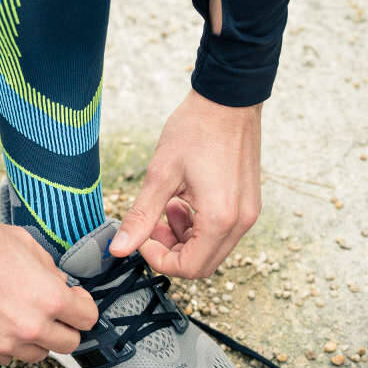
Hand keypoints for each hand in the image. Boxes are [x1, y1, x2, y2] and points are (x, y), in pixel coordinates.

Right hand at [0, 214, 97, 364]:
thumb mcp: (26, 243)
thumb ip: (50, 269)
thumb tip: (58, 284)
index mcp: (49, 299)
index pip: (87, 319)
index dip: (83, 306)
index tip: (75, 300)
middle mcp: (30, 327)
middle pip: (68, 344)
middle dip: (64, 326)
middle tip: (51, 311)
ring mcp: (4, 342)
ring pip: (36, 354)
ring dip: (35, 338)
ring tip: (19, 315)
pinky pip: (4, 355)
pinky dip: (5, 342)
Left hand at [109, 89, 262, 278]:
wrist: (227, 99)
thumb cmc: (195, 130)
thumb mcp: (160, 174)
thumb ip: (141, 216)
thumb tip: (119, 248)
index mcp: (220, 218)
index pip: (189, 268)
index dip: (158, 258)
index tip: (142, 236)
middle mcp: (241, 222)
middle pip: (202, 265)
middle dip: (170, 250)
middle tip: (151, 224)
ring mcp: (248, 213)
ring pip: (211, 249)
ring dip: (183, 237)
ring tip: (167, 206)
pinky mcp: (247, 204)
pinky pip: (221, 232)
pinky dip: (198, 226)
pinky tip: (183, 200)